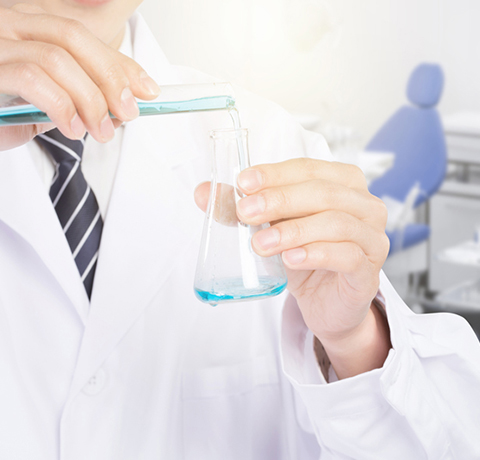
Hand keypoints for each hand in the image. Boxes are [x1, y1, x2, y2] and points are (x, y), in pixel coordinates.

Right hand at [0, 3, 159, 150]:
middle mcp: (7, 23)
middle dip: (110, 78)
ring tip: (99, 131)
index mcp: (27, 26)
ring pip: (57, 58)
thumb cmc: (1, 113)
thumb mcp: (50, 105)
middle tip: (128, 112)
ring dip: (90, 100)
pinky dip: (62, 106)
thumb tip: (120, 108)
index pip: (82, 35)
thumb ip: (81, 100)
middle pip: (73, 37)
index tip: (148, 90)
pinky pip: (33, 79)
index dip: (120, 62)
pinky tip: (71, 127)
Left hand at [195, 158, 390, 378]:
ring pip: (336, 223)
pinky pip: (348, 256)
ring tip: (260, 244)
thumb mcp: (272, 229)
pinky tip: (291, 259)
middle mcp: (364, 206)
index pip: (309, 169)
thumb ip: (243, 209)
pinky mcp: (369, 272)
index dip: (275, 173)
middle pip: (323, 192)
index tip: (243, 182)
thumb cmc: (303, 258)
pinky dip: (316, 254)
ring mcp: (372, 238)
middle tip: (246, 213)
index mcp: (343, 184)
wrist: (326, 303)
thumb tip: (202, 191)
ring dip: (293, 231)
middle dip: (280, 200)